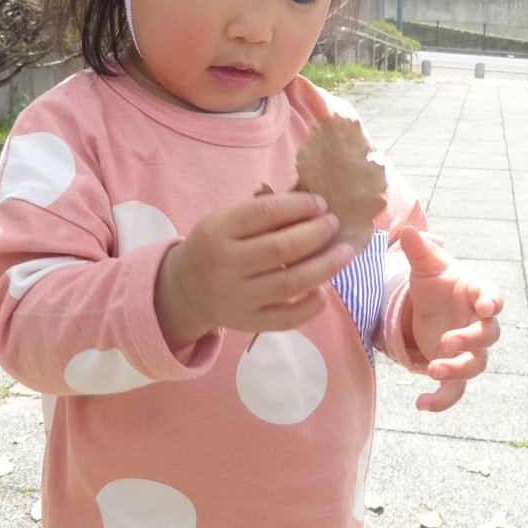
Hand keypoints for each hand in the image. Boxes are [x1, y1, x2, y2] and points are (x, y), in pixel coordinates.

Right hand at [155, 193, 355, 352]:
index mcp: (218, 232)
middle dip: (317, 233)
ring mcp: (238, 298)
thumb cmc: (214, 246)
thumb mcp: (224, 221)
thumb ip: (260, 213)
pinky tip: (324, 289)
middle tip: (334, 224)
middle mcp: (226, 265)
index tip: (321, 204)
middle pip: (283, 248)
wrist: (184, 290)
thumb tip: (311, 205)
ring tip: (343, 253)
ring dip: (325, 266)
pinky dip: (312, 305)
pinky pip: (288, 318)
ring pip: (291, 282)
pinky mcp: (249, 323)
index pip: (266, 212)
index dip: (299, 206)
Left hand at [401, 225, 501, 412]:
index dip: (491, 303)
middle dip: (470, 342)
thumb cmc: (435, 283)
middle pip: (487, 337)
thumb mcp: (425, 266)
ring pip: (474, 366)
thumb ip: (419, 251)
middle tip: (448, 343)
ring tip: (433, 371)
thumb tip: (408, 231)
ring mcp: (469, 350)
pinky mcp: (454, 369)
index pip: (492, 298)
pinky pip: (454, 391)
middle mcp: (478, 324)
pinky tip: (421, 405)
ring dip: (457, 371)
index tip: (487, 307)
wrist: (431, 307)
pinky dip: (440, 401)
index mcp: (477, 294)